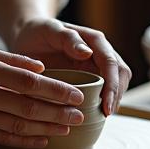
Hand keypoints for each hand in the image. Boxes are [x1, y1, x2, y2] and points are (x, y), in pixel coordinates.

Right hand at [0, 46, 85, 147]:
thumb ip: (11, 60)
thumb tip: (42, 68)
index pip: (28, 81)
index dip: (55, 90)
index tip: (76, 94)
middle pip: (26, 105)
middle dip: (57, 112)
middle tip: (80, 115)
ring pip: (17, 124)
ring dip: (46, 128)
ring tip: (66, 128)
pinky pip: (1, 138)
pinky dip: (24, 140)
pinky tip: (42, 140)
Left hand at [11, 18, 131, 115]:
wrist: (29, 36)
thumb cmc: (40, 31)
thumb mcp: (50, 30)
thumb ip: (68, 38)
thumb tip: (88, 53)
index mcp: (94, 40)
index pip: (110, 63)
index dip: (112, 85)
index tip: (107, 106)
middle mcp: (100, 52)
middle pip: (120, 75)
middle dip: (117, 95)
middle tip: (106, 115)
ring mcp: (96, 65)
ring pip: (116, 84)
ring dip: (113, 100)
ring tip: (102, 118)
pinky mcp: (90, 76)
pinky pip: (103, 90)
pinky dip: (102, 102)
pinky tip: (94, 115)